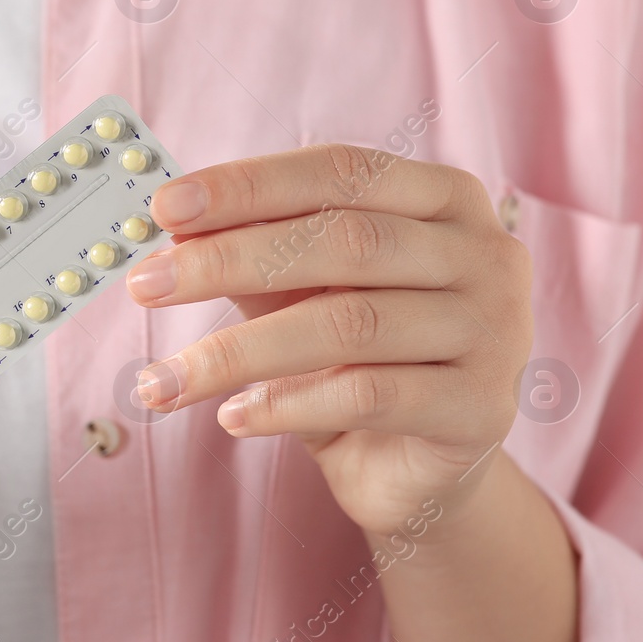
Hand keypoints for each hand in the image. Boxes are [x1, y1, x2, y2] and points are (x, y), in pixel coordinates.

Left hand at [125, 144, 532, 536]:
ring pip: (349, 324)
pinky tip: (231, 416)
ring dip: (238, 351)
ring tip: (163, 380)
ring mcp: (496, 332)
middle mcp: (486, 254)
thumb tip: (176, 229)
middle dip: (229, 261)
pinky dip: (286, 404)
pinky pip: (367, 396)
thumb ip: (259, 255)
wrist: (420, 469)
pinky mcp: (482, 409)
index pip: (340, 171)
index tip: (165, 207)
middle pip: (345, 242)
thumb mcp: (305, 295)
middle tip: (146, 286)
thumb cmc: (358, 359)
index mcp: (445, 198)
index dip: (249, 185)